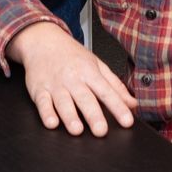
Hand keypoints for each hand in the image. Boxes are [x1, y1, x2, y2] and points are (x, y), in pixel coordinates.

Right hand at [9, 21, 136, 136]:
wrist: (43, 40)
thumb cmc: (72, 55)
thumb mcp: (96, 64)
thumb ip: (114, 85)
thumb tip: (132, 103)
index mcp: (90, 72)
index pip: (107, 91)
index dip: (118, 107)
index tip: (127, 121)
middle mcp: (73, 79)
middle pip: (85, 99)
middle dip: (93, 116)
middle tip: (101, 131)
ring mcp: (55, 84)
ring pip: (63, 102)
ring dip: (70, 117)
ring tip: (77, 130)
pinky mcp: (39, 89)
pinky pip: (42, 103)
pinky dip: (46, 113)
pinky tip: (52, 123)